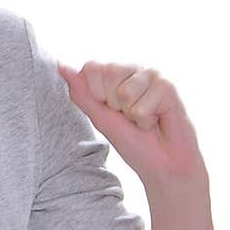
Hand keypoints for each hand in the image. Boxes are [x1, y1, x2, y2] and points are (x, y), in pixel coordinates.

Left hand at [56, 60, 207, 193]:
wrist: (161, 164)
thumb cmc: (132, 142)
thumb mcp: (100, 118)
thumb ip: (82, 93)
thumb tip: (61, 65)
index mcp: (114, 74)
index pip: (91, 67)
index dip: (97, 94)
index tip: (111, 110)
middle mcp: (133, 69)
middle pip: (109, 73)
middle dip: (115, 104)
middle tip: (130, 116)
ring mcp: (151, 75)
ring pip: (125, 91)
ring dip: (133, 114)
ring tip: (144, 119)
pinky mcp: (168, 86)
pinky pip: (143, 103)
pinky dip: (147, 119)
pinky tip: (158, 119)